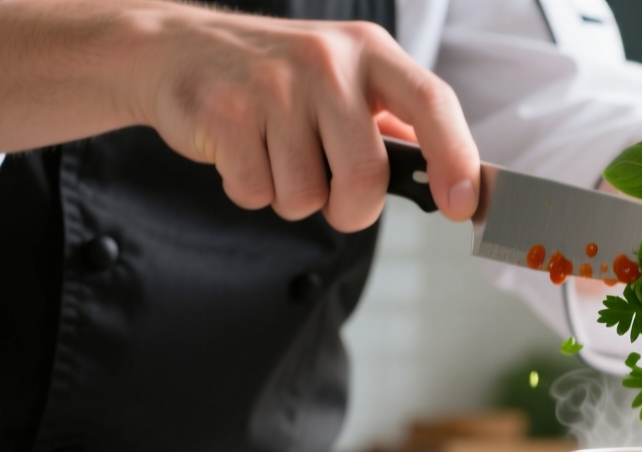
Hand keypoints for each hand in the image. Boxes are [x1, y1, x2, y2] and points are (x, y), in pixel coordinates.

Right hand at [141, 6, 477, 229]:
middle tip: (335, 198)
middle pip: (365, 176)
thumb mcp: (345, 78)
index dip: (456, 158)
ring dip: (293, 198)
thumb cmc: (278, 78)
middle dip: (353, 210)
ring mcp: (273, 85)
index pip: (432, 103)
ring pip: (306, 197)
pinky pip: (257, 193)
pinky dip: (252, 191)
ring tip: (276, 154)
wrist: (177, 50)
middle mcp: (326, 61)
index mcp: (370, 52)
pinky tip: (243, 152)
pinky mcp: (225, 113)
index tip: (464, 204)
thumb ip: (394, 122)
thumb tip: (454, 178)